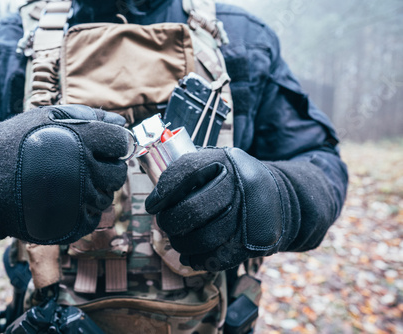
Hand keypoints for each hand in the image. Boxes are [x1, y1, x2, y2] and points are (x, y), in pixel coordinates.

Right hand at [0, 105, 129, 243]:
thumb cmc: (15, 142)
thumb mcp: (48, 116)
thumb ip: (90, 116)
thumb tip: (123, 123)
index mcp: (80, 140)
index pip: (121, 143)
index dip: (115, 143)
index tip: (105, 145)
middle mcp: (82, 171)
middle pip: (118, 173)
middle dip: (107, 167)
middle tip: (85, 164)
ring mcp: (77, 202)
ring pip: (107, 196)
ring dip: (95, 189)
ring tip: (68, 181)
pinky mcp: (70, 225)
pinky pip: (94, 217)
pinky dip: (84, 209)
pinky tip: (63, 199)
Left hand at [145, 147, 286, 270]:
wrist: (278, 198)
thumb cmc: (235, 181)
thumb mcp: (217, 162)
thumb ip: (190, 170)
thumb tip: (156, 193)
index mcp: (226, 160)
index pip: (187, 170)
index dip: (164, 190)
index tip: (152, 205)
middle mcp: (241, 185)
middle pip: (194, 210)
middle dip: (170, 221)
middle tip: (164, 223)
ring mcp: (250, 215)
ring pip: (204, 238)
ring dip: (182, 243)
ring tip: (177, 239)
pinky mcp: (254, 242)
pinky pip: (218, 258)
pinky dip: (198, 260)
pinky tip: (189, 256)